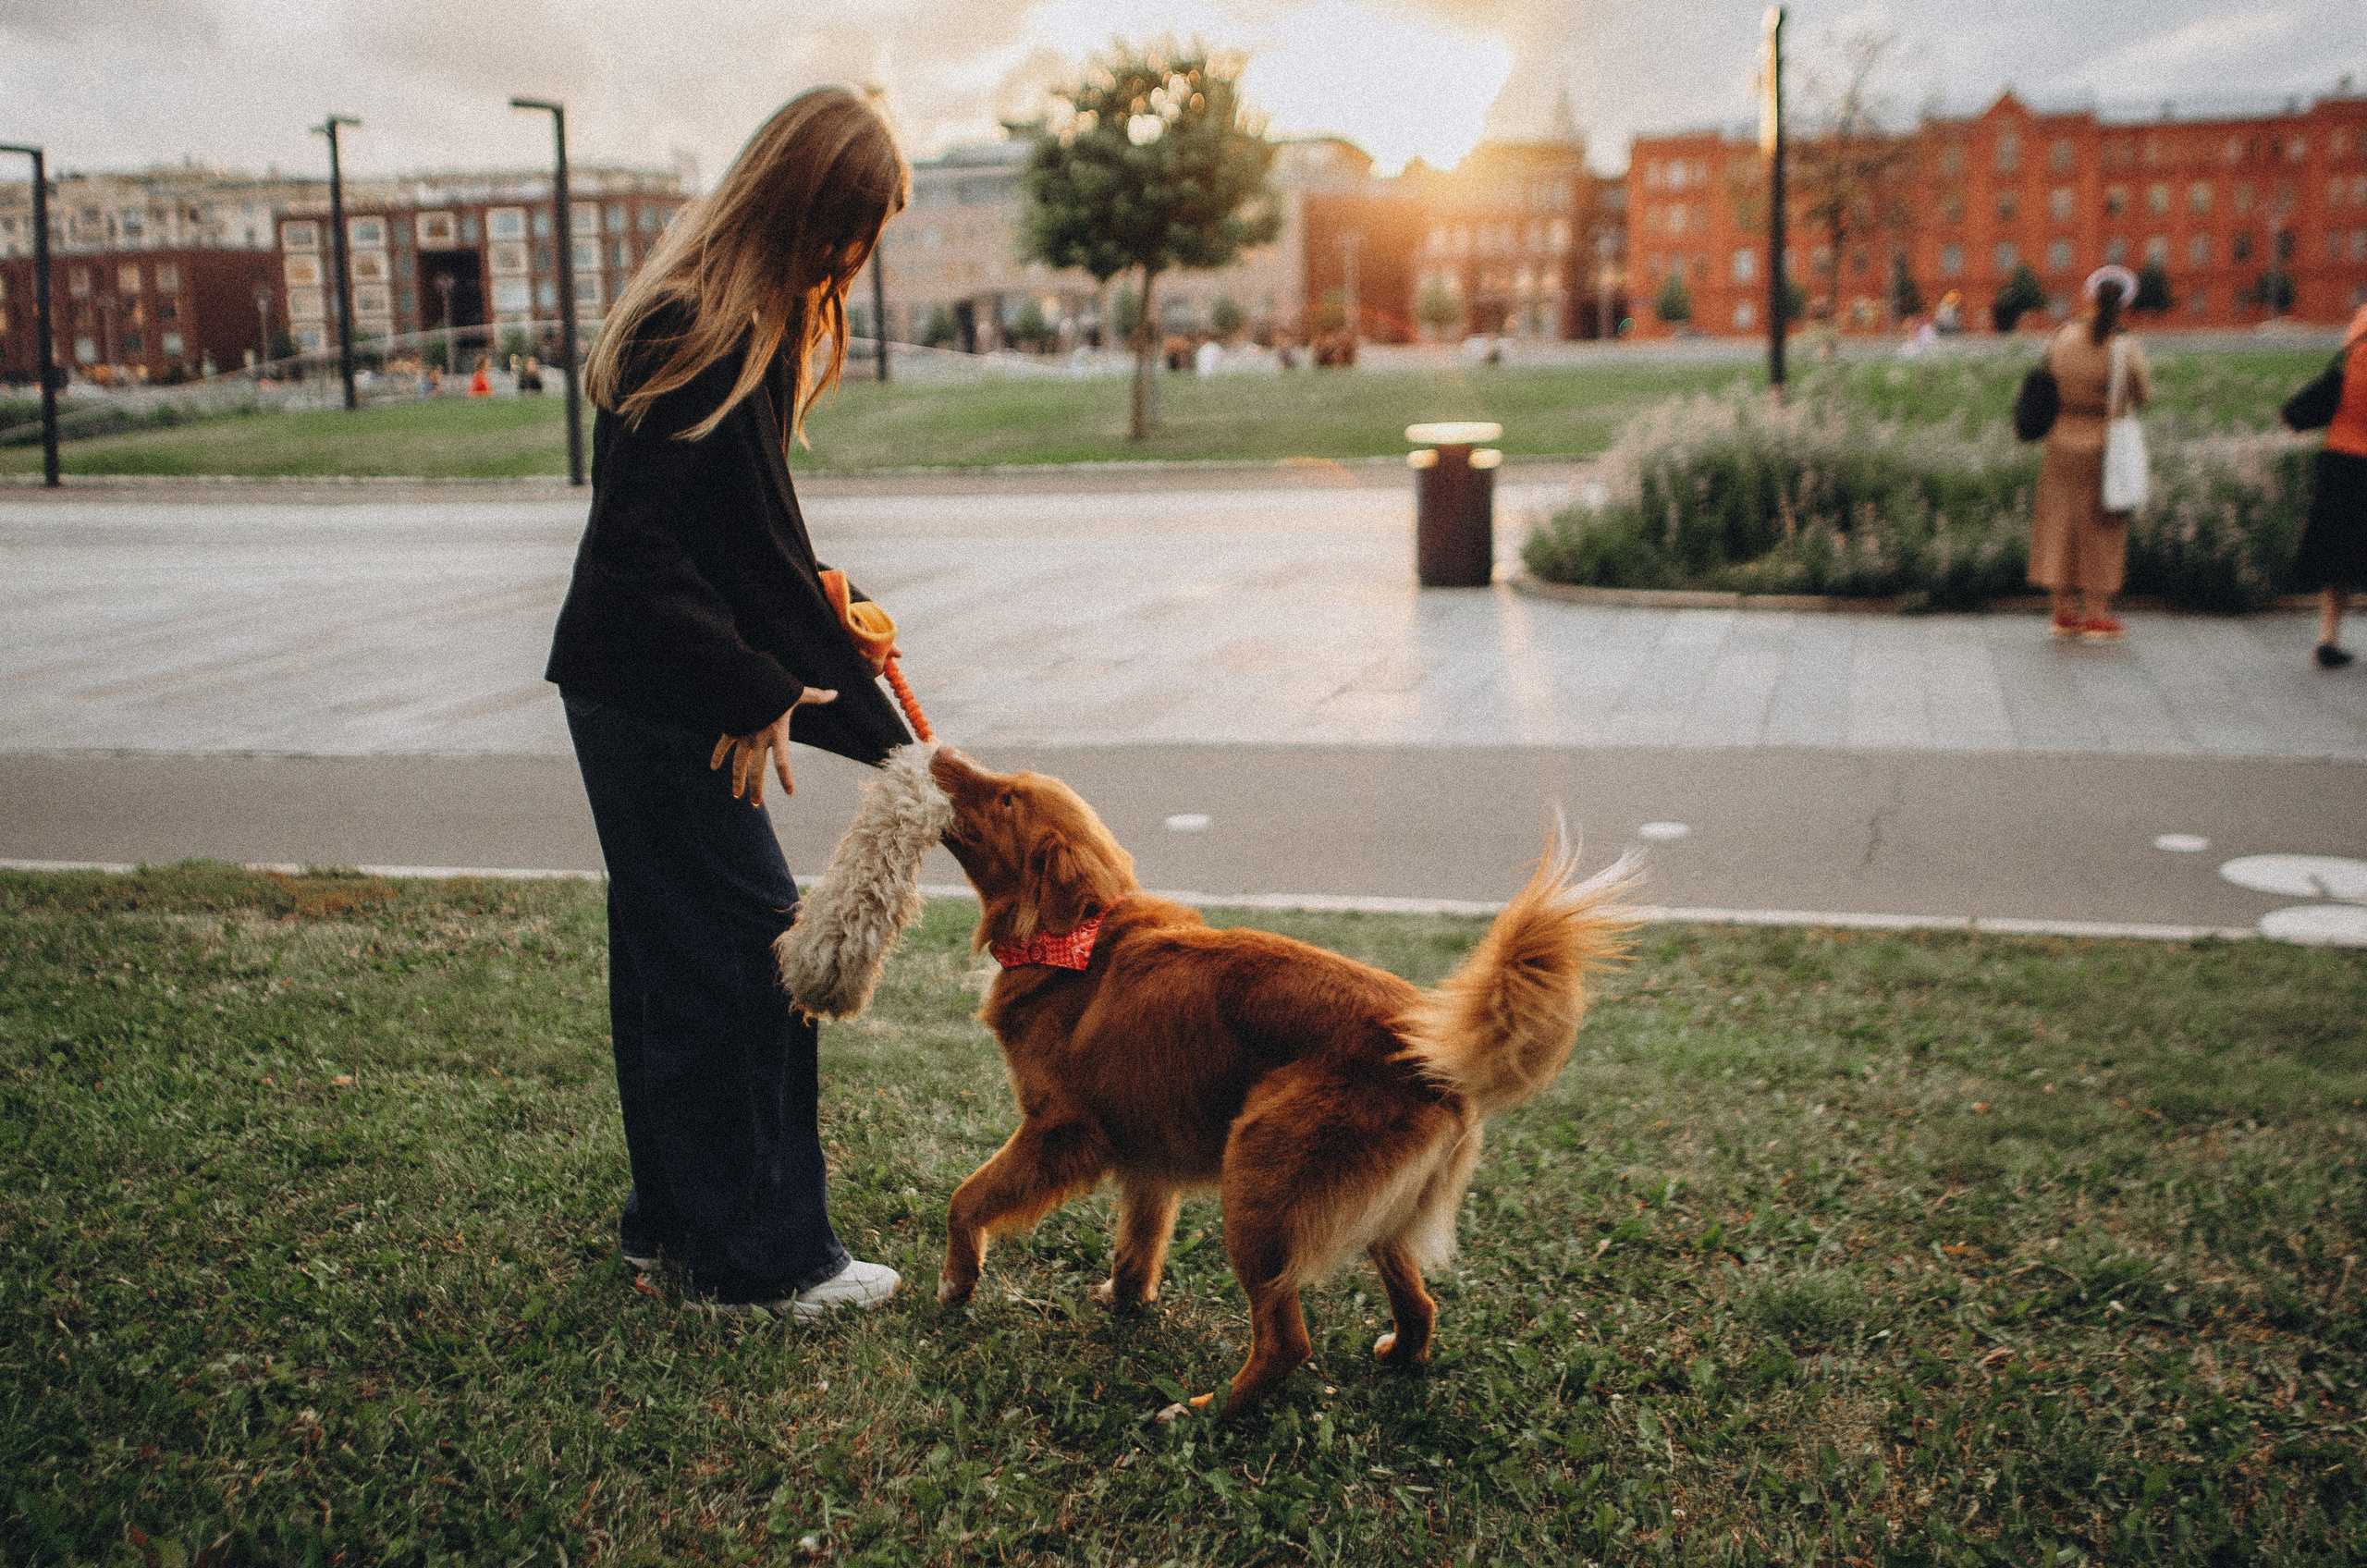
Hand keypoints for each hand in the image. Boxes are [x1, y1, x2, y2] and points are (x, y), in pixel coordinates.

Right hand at [710, 687, 836, 805]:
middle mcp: (759, 738)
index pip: (783, 761)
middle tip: (756, 804)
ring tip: (737, 796)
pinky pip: (724, 744)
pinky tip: (713, 767)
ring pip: (738, 763)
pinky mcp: (732, 727)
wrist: (746, 677)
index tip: (790, 792)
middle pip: (757, 769)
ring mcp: (744, 734)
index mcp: (777, 733)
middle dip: (756, 788)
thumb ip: (815, 696)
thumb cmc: (775, 685)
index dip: (786, 778)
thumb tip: (834, 692)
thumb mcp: (797, 692)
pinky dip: (717, 754)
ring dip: (737, 779)